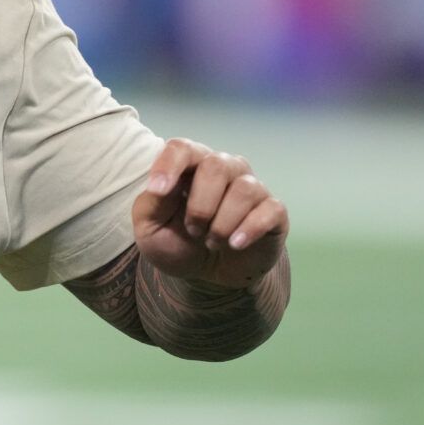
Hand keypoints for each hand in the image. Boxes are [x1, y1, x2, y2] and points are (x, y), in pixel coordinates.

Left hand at [132, 138, 287, 289]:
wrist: (209, 276)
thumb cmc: (178, 244)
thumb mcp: (150, 230)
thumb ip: (150, 204)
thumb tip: (161, 186)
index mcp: (191, 166)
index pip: (182, 148)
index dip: (169, 165)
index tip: (158, 191)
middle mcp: (224, 168)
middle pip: (215, 165)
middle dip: (200, 205)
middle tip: (193, 231)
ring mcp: (251, 188)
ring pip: (243, 189)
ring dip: (221, 224)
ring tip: (212, 242)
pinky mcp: (273, 211)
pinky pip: (269, 210)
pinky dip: (249, 229)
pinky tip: (235, 244)